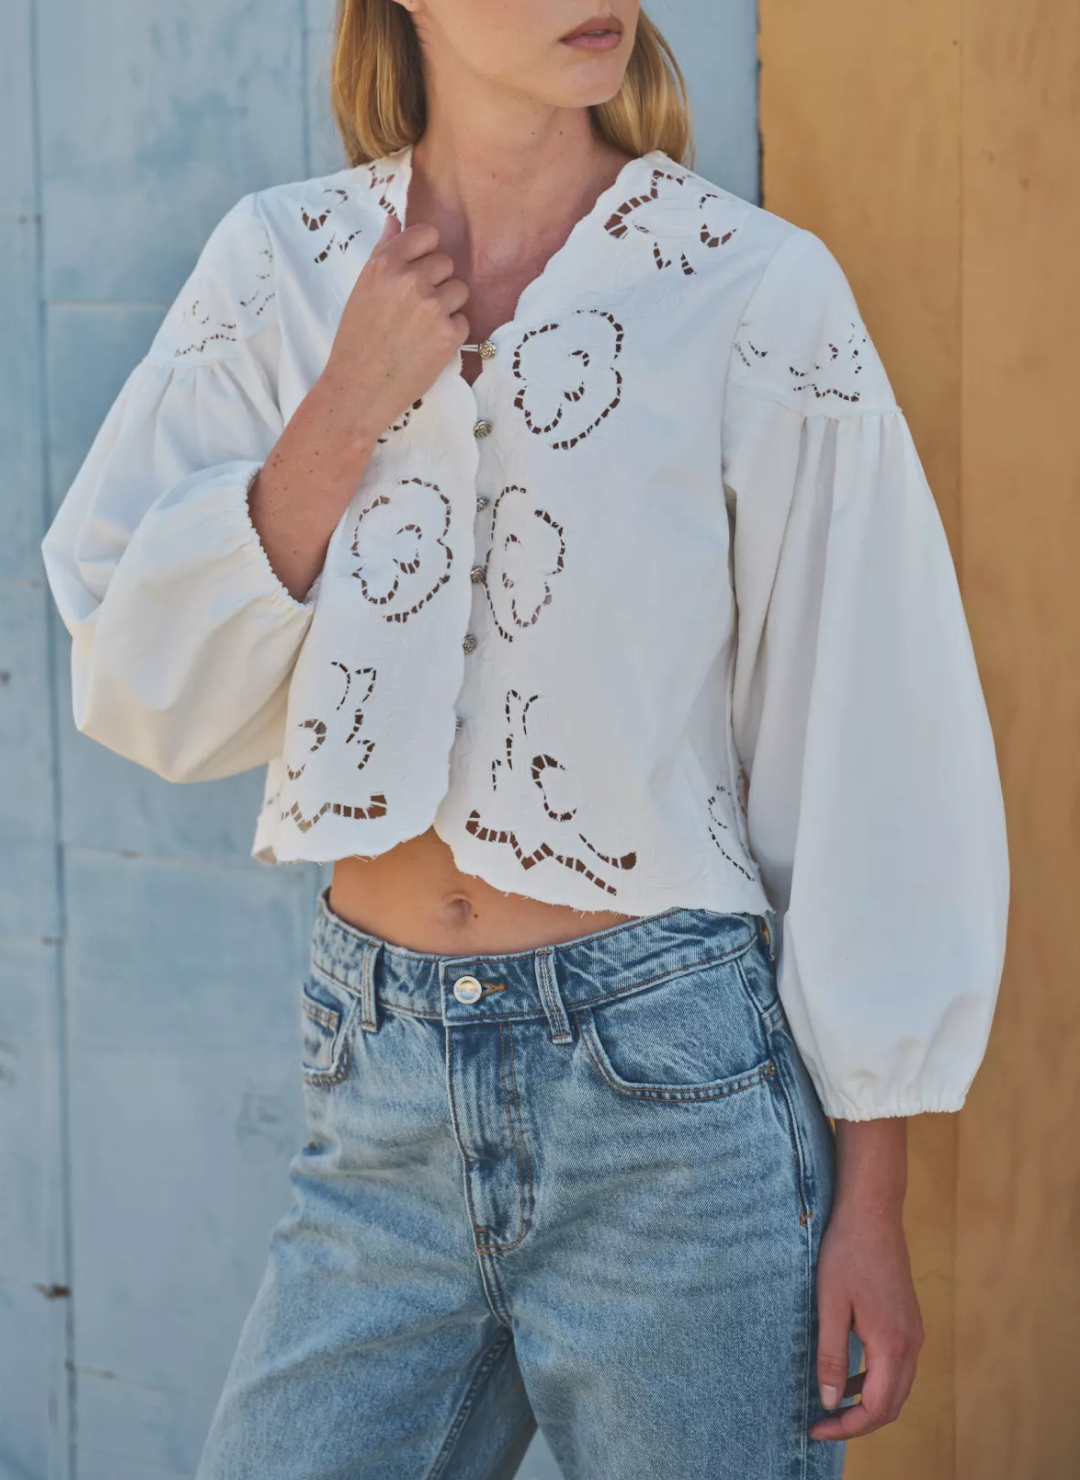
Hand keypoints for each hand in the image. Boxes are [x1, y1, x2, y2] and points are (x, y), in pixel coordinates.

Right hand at [317, 211, 471, 444]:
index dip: (426, 253)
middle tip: (415, 311)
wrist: (358, 389)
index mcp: (385, 264)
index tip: (417, 272)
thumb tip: (395, 219)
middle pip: (446, 264)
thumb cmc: (356, 340)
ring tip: (422, 329)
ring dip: (448, 308)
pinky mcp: (448, 334)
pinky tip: (428, 347)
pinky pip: (464, 321)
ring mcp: (432, 306)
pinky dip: (451, 334)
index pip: (427, 235)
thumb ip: (383, 252)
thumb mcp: (361, 289)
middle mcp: (409, 280)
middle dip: (437, 284)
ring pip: (459, 291)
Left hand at [808, 1199, 923, 1440]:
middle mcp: (911, 1343)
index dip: (846, 1427)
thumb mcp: (830, 1304)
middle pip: (891, 1405)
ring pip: (896, 1387)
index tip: (816, 1428)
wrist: (873, 1212)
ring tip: (831, 1403)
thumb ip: (832, 1356)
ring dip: (867, 1402)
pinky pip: (897, 1366)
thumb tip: (830, 1402)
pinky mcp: (909, 1321)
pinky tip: (848, 1374)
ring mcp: (914, 1332)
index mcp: (892, 1343)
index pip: (876, 1408)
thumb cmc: (847, 1253)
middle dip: (857, 1422)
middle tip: (822, 1424)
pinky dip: (874, 1380)